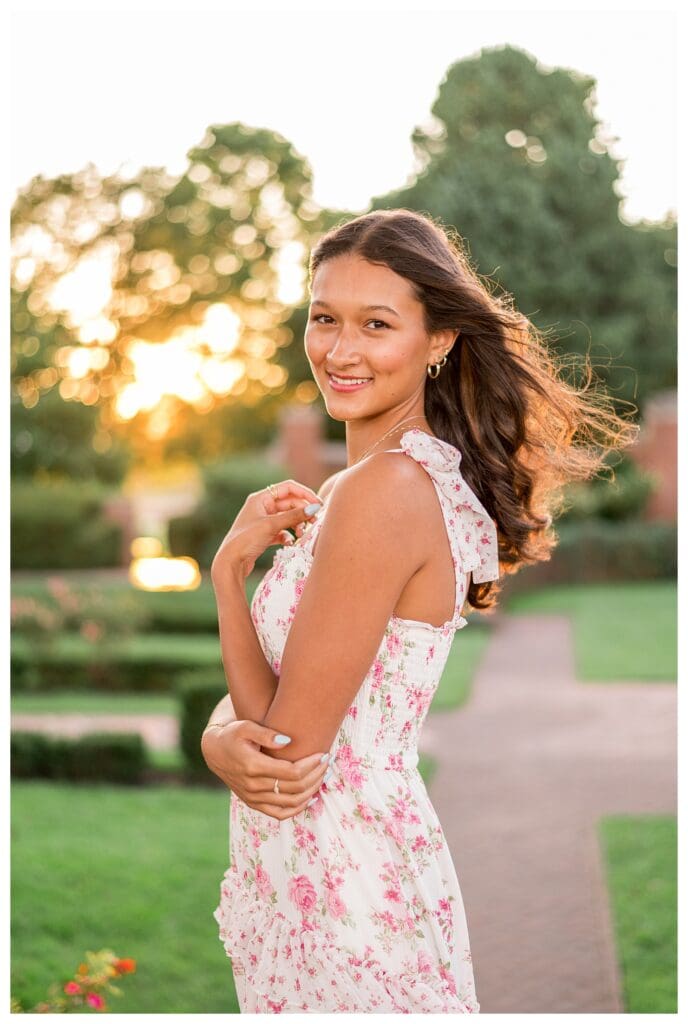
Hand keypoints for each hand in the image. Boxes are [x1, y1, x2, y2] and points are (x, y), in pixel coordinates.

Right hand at [200, 719, 330, 819]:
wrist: (215, 752)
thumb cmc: (233, 734)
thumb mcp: (245, 726)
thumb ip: (266, 733)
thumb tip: (288, 741)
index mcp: (253, 767)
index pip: (292, 773)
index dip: (311, 765)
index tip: (323, 754)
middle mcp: (253, 786)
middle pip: (295, 788)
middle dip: (316, 776)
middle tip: (328, 762)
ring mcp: (253, 798)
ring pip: (291, 802)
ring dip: (311, 791)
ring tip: (323, 776)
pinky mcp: (254, 804)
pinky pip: (280, 814)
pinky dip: (298, 808)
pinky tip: (311, 798)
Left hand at [211, 479, 322, 581]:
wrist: (230, 563)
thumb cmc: (246, 539)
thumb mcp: (271, 525)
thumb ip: (294, 516)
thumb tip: (315, 507)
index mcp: (260, 498)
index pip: (288, 488)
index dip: (305, 494)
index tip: (318, 504)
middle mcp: (261, 507)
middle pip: (290, 503)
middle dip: (302, 512)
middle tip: (314, 523)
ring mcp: (262, 521)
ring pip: (287, 518)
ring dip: (297, 525)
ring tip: (302, 534)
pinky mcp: (264, 535)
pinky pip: (282, 531)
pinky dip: (288, 536)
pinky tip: (290, 543)